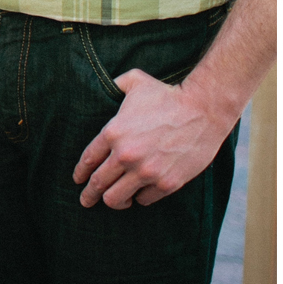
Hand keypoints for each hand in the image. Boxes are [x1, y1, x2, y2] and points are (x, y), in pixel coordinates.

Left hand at [72, 70, 234, 207]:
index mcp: (112, 133)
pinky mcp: (167, 183)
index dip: (80, 173)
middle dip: (89, 195)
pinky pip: (144, 199)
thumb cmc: (169, 95)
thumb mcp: (135, 82)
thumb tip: (107, 84)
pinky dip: (140, 198)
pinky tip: (140, 193)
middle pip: (98, 184)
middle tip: (86, 201)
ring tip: (115, 200)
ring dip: (114, 200)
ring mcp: (146, 171)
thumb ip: (116, 84)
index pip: (88, 161)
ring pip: (117, 198)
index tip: (77, 180)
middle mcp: (126, 155)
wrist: (204, 110)